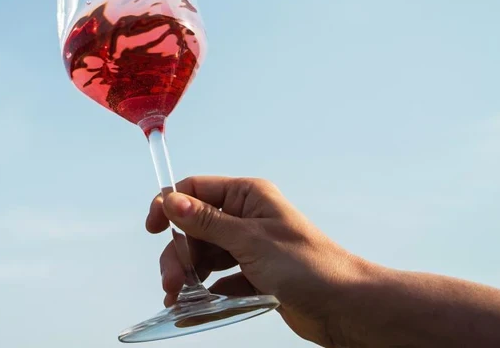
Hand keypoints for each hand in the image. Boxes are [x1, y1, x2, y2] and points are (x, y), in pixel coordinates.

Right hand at [146, 176, 370, 346]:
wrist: (347, 308)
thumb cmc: (310, 266)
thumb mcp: (250, 240)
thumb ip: (208, 222)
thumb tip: (172, 201)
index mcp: (249, 196)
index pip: (197, 190)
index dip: (171, 205)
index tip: (152, 227)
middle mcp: (248, 218)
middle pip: (195, 228)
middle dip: (179, 253)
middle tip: (171, 282)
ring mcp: (251, 248)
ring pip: (206, 256)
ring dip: (189, 276)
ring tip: (179, 299)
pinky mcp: (256, 276)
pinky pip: (221, 281)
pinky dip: (208, 293)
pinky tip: (196, 309)